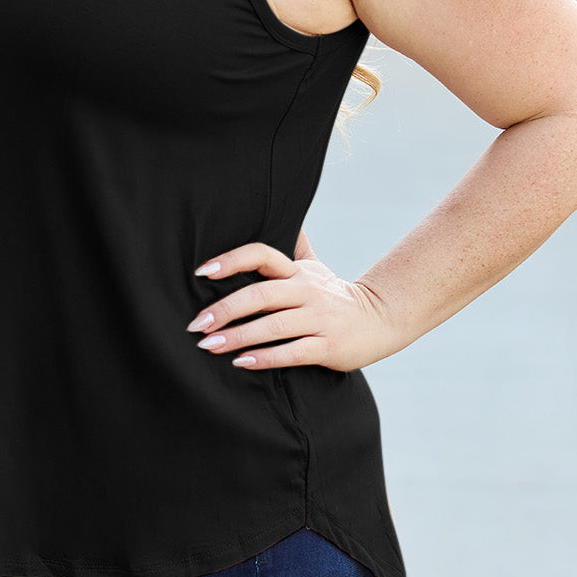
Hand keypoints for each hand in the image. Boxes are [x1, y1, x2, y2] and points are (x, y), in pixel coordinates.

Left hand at [188, 235, 407, 372]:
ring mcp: (318, 319)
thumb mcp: (314, 266)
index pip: (262, 255)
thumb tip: (281, 213)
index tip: (201, 271)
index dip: (231, 261)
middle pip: (261, 295)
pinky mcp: (328, 347)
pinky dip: (265, 358)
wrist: (380, 319)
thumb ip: (294, 246)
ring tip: (209, 346)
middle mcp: (307, 291)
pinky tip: (242, 363)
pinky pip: (292, 353)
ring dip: (238, 337)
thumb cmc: (334, 295)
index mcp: (298, 272)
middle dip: (225, 310)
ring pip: (273, 326)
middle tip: (196, 324)